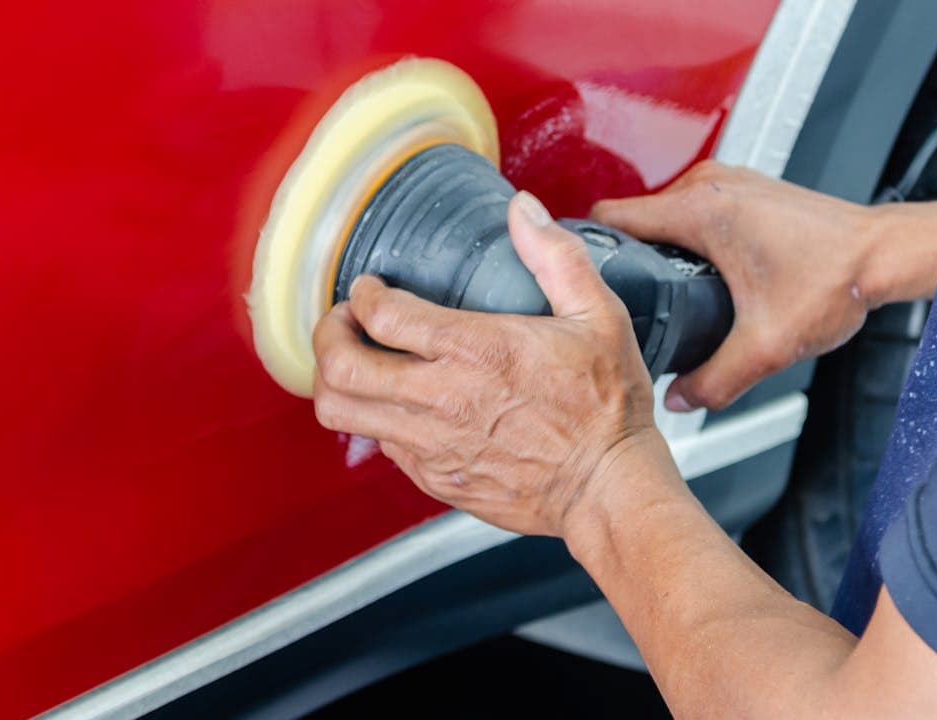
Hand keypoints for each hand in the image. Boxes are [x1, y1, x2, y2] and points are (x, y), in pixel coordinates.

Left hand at [311, 191, 663, 536]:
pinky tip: (398, 402)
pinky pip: (377, 444)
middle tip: (344, 321)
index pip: (382, 314)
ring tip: (354, 360)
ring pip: (341, 411)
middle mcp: (442, 399)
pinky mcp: (433, 477)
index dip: (362, 294)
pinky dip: (373, 417)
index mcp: (478, 350)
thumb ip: (556, 256)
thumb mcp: (598, 316)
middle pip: (340, 366)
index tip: (368, 288)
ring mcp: (432, 444)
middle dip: (328, 333)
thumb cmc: (606, 407)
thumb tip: (523, 209)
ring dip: (334, 379)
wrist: (608, 490)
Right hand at [591, 161, 879, 410]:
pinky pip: (688, 210)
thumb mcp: (766, 346)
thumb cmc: (839, 278)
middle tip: (621, 297)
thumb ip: (713, 381)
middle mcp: (708, 187)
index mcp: (700, 212)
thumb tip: (677, 399)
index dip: (585, 249)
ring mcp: (726, 183)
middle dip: (623, 257)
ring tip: (658, 287)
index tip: (576, 273)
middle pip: (632, 218)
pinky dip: (682, 238)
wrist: (885, 255)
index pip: (610, 217)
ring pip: (661, 213)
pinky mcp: (741, 191)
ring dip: (654, 247)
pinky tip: (695, 272)